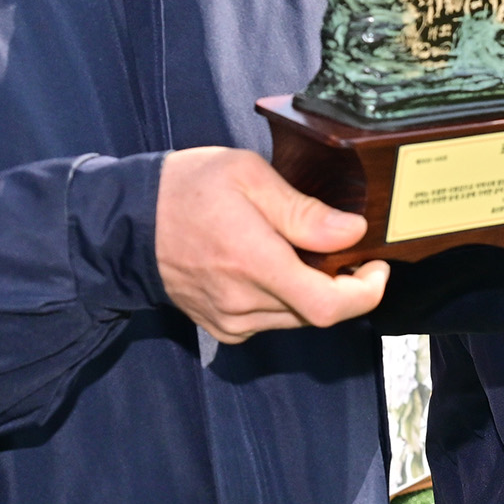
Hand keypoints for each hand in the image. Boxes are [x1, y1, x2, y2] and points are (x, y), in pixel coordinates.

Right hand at [156, 147, 388, 340]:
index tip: (376, 267)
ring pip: (296, 317)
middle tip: (342, 248)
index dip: (365, 294)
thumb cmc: (188, 189)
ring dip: (311, 290)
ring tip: (300, 250)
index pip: (328, 306)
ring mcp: (230, 321)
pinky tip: (272, 267)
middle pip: (317, 312)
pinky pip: (271, 321)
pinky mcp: (221, 328)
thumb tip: (352, 233)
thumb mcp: (248, 176)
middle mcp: (243, 302)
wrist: (127, 222)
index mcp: (253, 263)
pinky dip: (284, 298)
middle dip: (341, 285)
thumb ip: (303, 210)